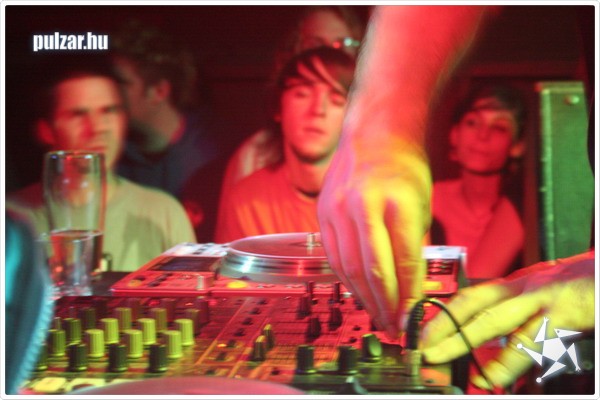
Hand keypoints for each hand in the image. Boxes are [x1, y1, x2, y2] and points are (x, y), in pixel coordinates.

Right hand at [318, 133, 431, 338]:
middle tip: (394, 329)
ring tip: (377, 317)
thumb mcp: (420, 206)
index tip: (412, 322)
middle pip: (374, 270)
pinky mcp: (322, 213)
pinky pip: (334, 256)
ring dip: (364, 298)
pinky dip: (347, 279)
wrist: (375, 136)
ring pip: (349, 267)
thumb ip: (413, 247)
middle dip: (385, 306)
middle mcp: (363, 205)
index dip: (408, 298)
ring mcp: (337, 208)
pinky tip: (359, 293)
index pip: (405, 262)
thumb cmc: (404, 171)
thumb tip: (410, 293)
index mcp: (398, 202)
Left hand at [421, 251, 594, 388]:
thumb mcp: (546, 292)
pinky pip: (531, 343)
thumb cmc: (585, 285)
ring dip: (463, 340)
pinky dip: (509, 363)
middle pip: (473, 304)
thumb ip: (520, 313)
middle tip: (420, 343)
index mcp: (519, 283)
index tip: (422, 331)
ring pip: (494, 321)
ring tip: (441, 356)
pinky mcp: (565, 314)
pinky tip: (492, 378)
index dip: (444, 313)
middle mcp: (525, 287)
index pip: (471, 296)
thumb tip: (498, 344)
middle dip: (442, 323)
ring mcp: (543, 299)